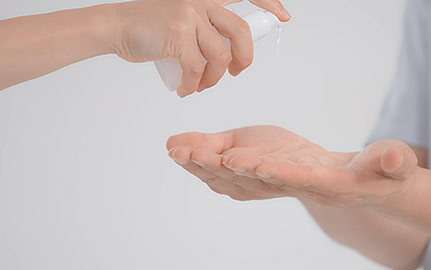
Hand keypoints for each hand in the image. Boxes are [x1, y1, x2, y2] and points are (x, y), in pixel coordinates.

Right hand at [109, 0, 290, 96]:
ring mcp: (189, 16)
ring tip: (200, 86)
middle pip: (240, 32)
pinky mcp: (178, 35)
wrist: (116, 27)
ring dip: (213, 79)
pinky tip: (185, 89)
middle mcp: (200, 1)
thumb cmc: (150, 28)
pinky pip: (197, 68)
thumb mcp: (183, 17)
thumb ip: (207, 26)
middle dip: (244, 58)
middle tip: (237, 71)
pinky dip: (193, 85)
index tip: (283, 16)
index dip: (268, 3)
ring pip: (220, 56)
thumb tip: (229, 49)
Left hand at [166, 126, 418, 206]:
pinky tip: (188, 153)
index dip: (270, 171)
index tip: (244, 160)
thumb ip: (391, 162)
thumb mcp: (390, 165)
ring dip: (206, 166)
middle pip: (254, 179)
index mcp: (323, 183)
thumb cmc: (375, 173)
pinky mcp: (265, 179)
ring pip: (235, 178)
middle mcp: (292, 186)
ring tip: (178, 150)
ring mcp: (275, 185)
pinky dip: (209, 164)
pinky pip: (232, 175)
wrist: (357, 185)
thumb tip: (395, 160)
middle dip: (222, 167)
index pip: (295, 177)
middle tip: (191, 153)